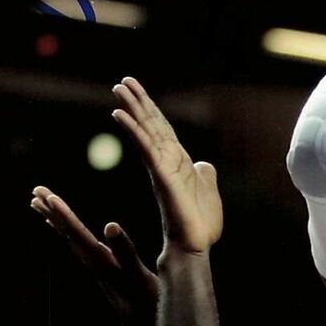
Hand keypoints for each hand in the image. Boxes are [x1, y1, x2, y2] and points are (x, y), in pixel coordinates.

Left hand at [30, 186, 156, 325]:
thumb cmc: (149, 309)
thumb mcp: (141, 279)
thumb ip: (125, 253)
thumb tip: (110, 225)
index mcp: (102, 263)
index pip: (77, 235)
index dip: (63, 215)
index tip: (46, 196)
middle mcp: (95, 266)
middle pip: (68, 235)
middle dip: (53, 212)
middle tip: (35, 191)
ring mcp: (98, 270)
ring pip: (72, 241)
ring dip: (58, 221)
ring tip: (43, 205)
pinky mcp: (106, 273)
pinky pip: (82, 249)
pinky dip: (72, 235)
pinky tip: (71, 231)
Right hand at [111, 77, 222, 254]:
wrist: (197, 244)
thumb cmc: (201, 222)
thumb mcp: (208, 189)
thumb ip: (204, 174)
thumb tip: (204, 164)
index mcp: (177, 161)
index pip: (161, 128)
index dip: (150, 108)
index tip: (136, 89)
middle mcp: (166, 161)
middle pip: (150, 124)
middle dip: (137, 103)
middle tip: (120, 82)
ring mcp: (162, 167)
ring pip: (145, 132)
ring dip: (132, 109)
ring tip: (117, 89)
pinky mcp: (161, 175)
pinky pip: (145, 148)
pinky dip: (133, 130)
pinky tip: (119, 115)